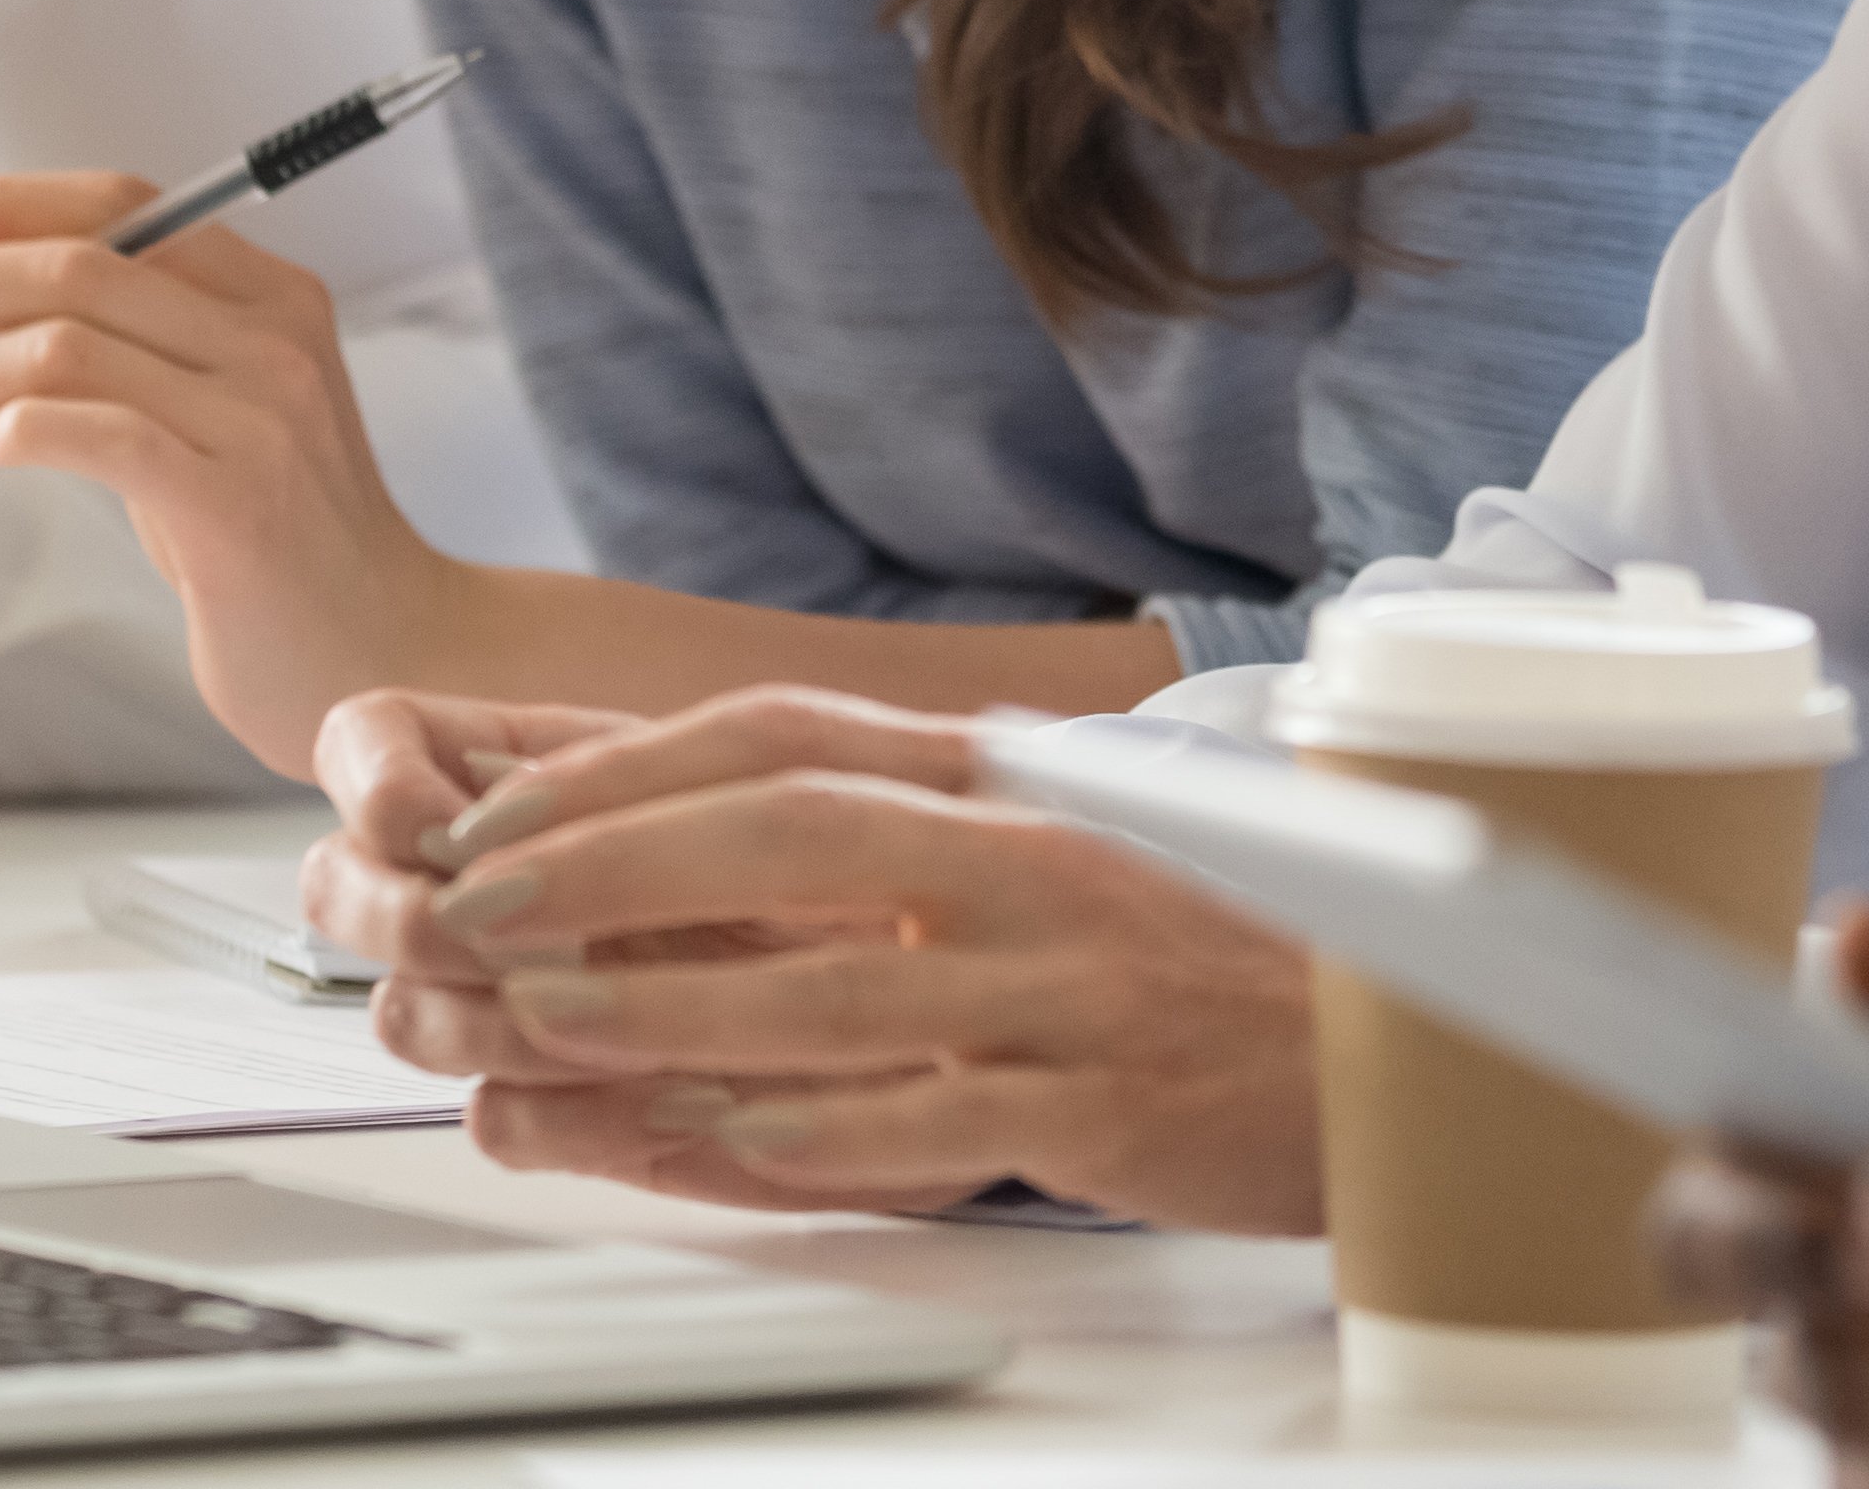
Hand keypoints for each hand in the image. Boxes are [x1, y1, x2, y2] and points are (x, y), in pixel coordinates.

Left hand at [0, 173, 460, 764]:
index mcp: (274, 298)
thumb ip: (139, 351)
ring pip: (71, 343)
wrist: (390, 655)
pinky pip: (100, 434)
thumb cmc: (282, 543)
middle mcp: (274, 341)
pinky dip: (20, 428)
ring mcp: (261, 418)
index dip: (10, 204)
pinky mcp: (236, 504)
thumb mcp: (221, 416)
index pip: (128, 205)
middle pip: (83, 263)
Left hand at [308, 685, 1323, 1231]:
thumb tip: (718, 832)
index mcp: (1006, 783)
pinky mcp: (1096, 1101)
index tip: (509, 807)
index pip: (784, 736)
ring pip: (830, 983)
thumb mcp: (1057, 846)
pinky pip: (926, 1114)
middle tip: (480, 899)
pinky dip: (813, 1126)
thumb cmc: (1205, 946)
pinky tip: (721, 1132)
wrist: (1388, 1032)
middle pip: (783, 833)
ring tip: (543, 1017)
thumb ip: (907, 833)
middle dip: (610, 862)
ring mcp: (1059, 983)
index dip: (630, 766)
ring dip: (668, 1000)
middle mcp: (1025, 859)